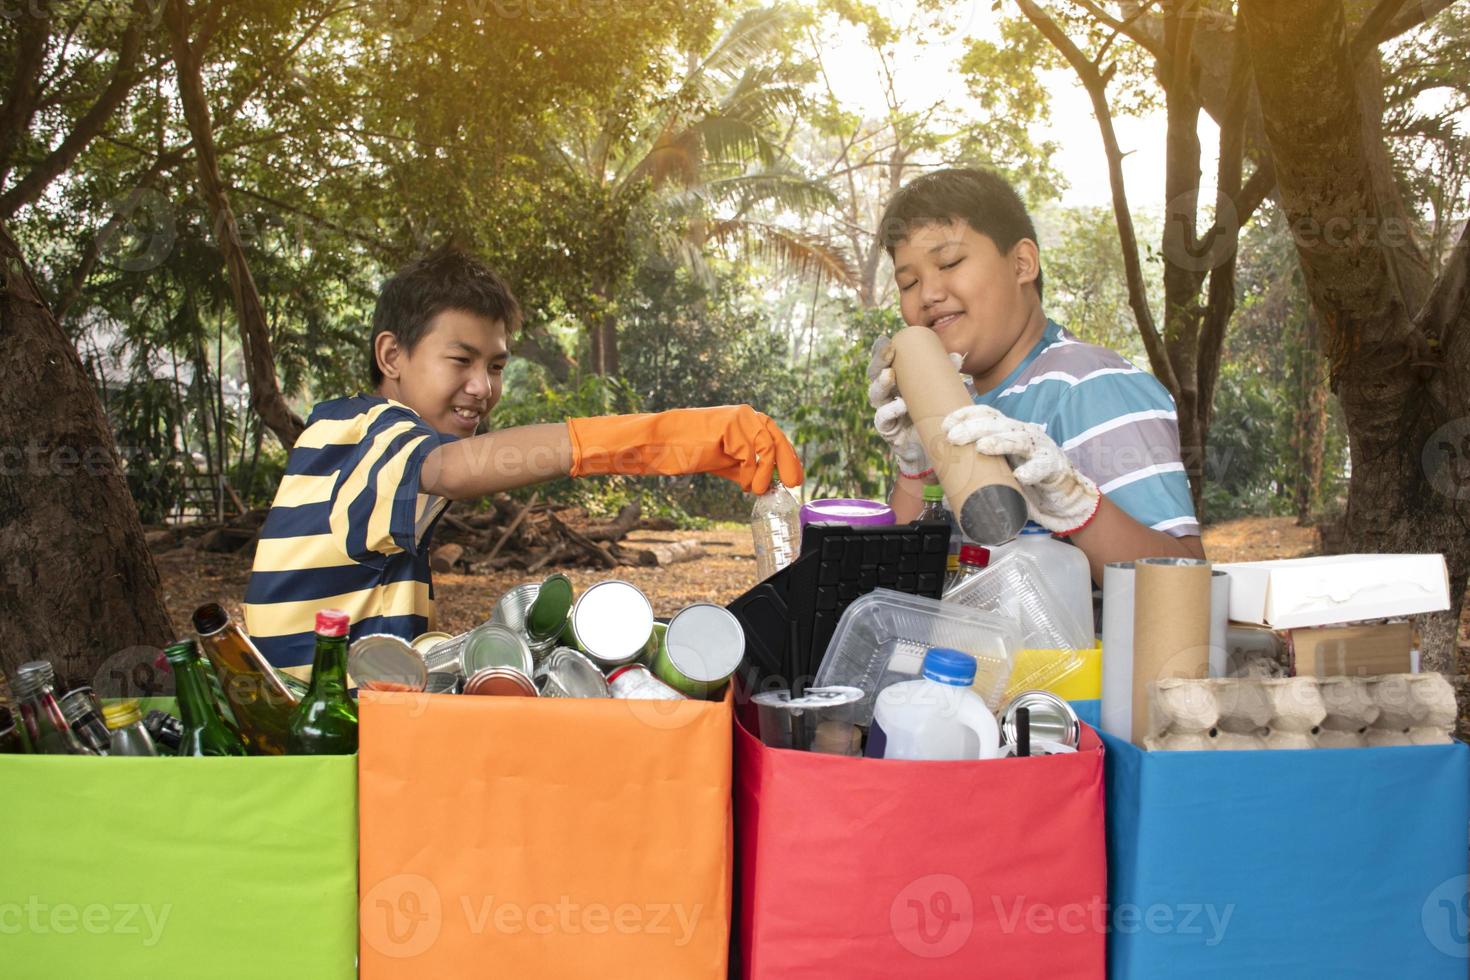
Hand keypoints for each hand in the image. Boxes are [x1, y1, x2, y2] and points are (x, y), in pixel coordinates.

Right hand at [567, 406, 803, 494]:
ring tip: (757, 490)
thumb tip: (768, 484)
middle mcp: (744, 415)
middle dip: (788, 463)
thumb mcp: (722, 461)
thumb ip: (744, 468)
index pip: (774, 437)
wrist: (657, 443)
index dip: (788, 457)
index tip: (794, 478)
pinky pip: (751, 453)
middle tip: (793, 484)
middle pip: (777, 438)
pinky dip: (752, 473)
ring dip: (765, 474)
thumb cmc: (685, 451)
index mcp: (744, 420)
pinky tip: (745, 485)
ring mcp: (738, 418)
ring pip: (767, 447)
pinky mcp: (729, 426)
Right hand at [867, 336, 963, 478]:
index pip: (884, 363)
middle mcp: (888, 395)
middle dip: (878, 364)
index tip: (889, 342)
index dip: (881, 352)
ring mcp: (886, 413)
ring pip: (875, 395)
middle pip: (874, 376)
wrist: (938, 450)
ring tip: (889, 376)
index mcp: (898, 382)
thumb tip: (957, 355)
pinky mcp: (889, 431)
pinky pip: (883, 419)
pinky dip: (889, 411)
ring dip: (881, 384)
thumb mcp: (942, 393)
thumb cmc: (938, 416)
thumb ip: (948, 375)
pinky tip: (899, 405)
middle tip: (888, 354)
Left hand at [942, 405, 1101, 535]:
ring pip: (1018, 440)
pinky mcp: (1053, 465)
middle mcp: (1022, 433)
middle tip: (953, 437)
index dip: (966, 415)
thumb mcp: (996, 475)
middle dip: (973, 427)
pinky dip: (1032, 470)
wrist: (1060, 494)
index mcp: (1007, 431)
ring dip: (999, 442)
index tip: (945, 425)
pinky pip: (1042, 466)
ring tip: (982, 446)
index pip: (986, 414)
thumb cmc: (1024, 479)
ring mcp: (1039, 447)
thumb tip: (942, 491)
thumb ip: (973, 479)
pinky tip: (1021, 475)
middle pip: (997, 424)